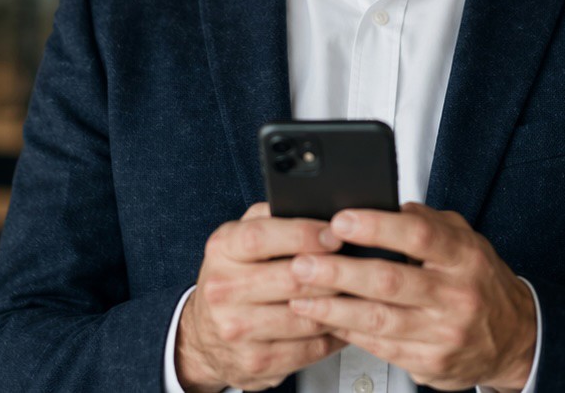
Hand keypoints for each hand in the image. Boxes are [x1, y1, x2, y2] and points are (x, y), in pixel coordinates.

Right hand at [176, 202, 348, 391]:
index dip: (303, 234)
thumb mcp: (240, 238)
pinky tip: (344, 322)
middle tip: (360, 265)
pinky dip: (334, 335)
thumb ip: (272, 217)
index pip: (261, 236)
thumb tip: (317, 204)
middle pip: (291, 278)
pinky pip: (310, 348)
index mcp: (222, 249)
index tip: (336, 234)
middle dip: (333, 271)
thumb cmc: (234, 278)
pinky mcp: (256, 361)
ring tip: (360, 293)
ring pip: (307, 316)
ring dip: (341, 306)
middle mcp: (223, 289)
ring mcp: (238, 329)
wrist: (204, 336)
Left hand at [287, 203, 535, 390]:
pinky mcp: (430, 362)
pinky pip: (380, 346)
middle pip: (390, 280)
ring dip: (333, 307)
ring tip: (300, 296)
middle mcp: (456, 295)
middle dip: (339, 271)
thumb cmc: (480, 283)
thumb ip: (428, 222)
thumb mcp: (466, 241)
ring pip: (378, 319)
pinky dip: (348, 332)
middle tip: (303, 262)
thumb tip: (385, 204)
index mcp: (464, 256)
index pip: (418, 235)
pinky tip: (326, 320)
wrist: (515, 339)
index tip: (341, 220)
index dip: (376, 226)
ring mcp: (443, 332)